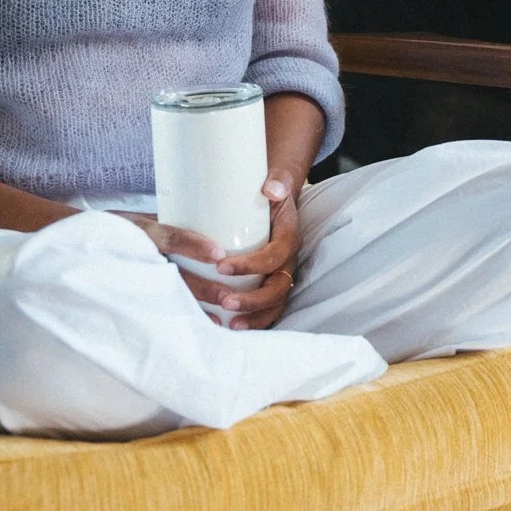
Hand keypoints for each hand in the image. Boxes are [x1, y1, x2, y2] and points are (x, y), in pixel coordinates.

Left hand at [210, 168, 302, 330]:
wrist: (278, 197)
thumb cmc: (270, 192)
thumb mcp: (276, 182)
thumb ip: (276, 183)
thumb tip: (270, 189)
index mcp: (289, 236)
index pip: (276, 255)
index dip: (252, 265)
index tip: (221, 266)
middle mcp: (289, 259)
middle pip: (279, 287)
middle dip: (253, 299)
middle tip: (224, 301)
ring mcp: (282, 274)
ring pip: (276, 303)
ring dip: (255, 316)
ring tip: (230, 324)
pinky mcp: (271, 283)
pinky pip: (268, 308)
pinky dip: (255, 320)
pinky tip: (232, 327)